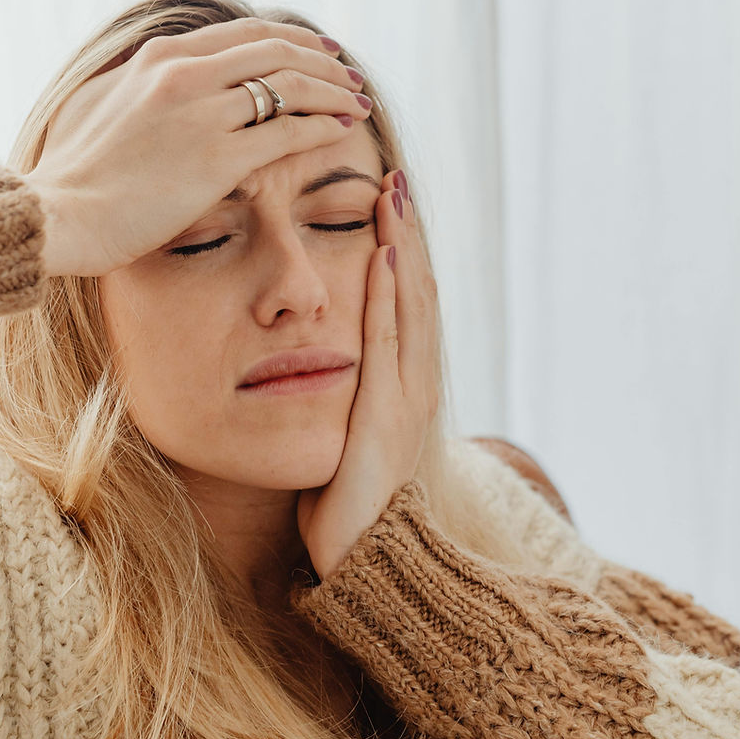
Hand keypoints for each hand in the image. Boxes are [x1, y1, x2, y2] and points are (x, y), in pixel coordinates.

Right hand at [26, 17, 369, 277]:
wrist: (62, 214)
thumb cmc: (79, 174)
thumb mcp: (105, 105)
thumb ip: (142, 86)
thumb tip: (157, 78)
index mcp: (161, 59)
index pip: (246, 35)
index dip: (292, 41)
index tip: (319, 52)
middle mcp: (186, 75)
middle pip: (277, 52)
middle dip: (324, 62)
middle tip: (349, 77)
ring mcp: (203, 115)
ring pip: (290, 88)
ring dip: (333, 93)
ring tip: (357, 104)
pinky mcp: (217, 160)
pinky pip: (287, 134)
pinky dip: (321, 128)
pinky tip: (340, 131)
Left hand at [297, 170, 438, 579]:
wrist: (363, 559)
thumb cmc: (345, 498)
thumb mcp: (348, 433)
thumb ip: (346, 394)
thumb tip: (323, 361)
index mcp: (406, 384)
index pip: (408, 303)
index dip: (403, 251)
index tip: (388, 203)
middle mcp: (416, 383)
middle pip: (416, 293)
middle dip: (407, 235)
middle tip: (395, 179)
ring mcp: (407, 399)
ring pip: (409, 307)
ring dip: (402, 248)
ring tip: (392, 196)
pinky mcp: (387, 418)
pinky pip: (386, 346)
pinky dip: (387, 299)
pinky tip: (382, 257)